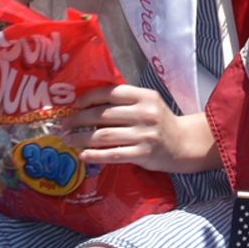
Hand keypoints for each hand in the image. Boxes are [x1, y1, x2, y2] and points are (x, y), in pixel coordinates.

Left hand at [62, 85, 218, 173]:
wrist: (184, 144)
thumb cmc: (160, 122)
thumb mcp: (148, 103)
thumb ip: (125, 101)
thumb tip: (88, 104)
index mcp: (145, 97)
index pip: (111, 92)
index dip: (89, 97)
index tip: (76, 104)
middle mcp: (145, 114)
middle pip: (103, 114)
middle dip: (78, 119)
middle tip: (64, 124)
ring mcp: (144, 135)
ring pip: (104, 135)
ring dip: (81, 138)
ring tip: (68, 139)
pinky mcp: (143, 154)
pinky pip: (113, 154)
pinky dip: (95, 155)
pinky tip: (82, 155)